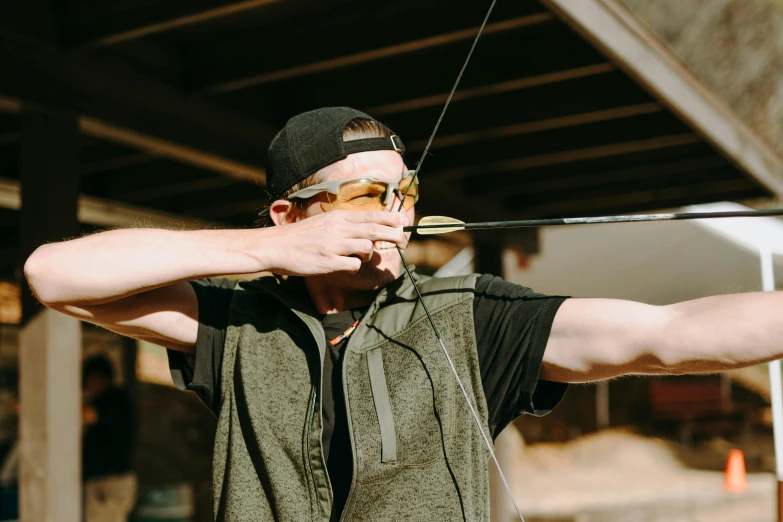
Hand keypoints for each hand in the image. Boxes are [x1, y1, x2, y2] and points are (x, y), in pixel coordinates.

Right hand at [264, 210, 408, 275]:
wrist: (275, 246)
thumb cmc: (300, 236)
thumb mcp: (323, 223)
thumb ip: (343, 225)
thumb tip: (365, 229)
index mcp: (337, 217)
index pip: (370, 215)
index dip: (389, 220)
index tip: (401, 224)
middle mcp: (338, 228)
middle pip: (375, 230)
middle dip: (394, 235)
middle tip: (404, 241)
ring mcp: (334, 245)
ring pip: (367, 248)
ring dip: (369, 255)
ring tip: (359, 257)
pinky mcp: (329, 262)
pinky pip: (354, 265)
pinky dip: (354, 267)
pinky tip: (345, 266)